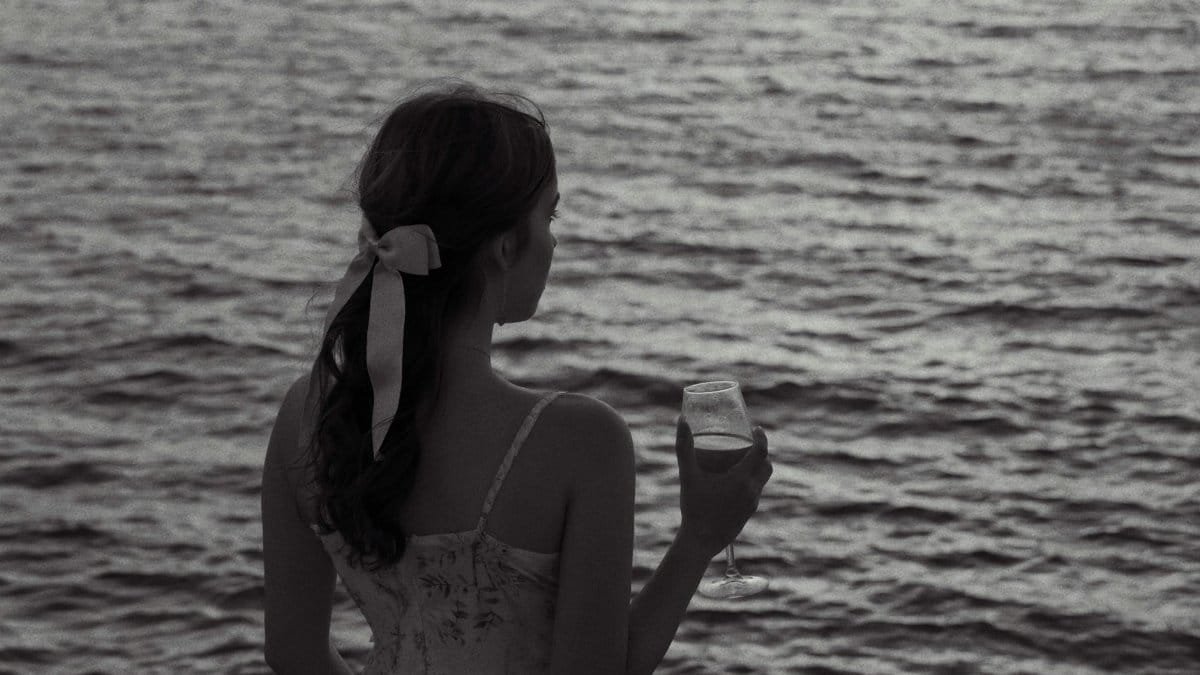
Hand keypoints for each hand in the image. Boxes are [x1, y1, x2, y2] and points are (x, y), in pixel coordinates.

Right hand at [674, 417, 772, 558]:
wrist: (700, 542)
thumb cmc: (694, 508)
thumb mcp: (688, 476)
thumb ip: (684, 447)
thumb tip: (681, 420)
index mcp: (741, 480)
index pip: (761, 452)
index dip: (761, 437)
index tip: (756, 428)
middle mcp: (752, 491)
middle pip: (766, 464)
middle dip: (761, 452)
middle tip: (748, 444)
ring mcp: (752, 503)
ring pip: (763, 479)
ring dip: (757, 467)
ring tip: (741, 461)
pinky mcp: (749, 513)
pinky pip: (756, 491)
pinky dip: (751, 481)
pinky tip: (735, 482)